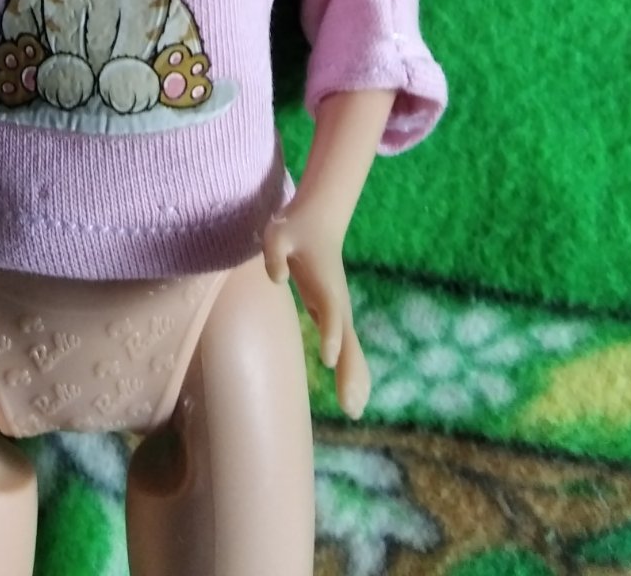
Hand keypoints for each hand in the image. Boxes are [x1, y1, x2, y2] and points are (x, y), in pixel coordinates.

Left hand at [263, 198, 371, 419]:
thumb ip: (275, 253)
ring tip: (354, 411)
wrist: (320, 219)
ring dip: (355, 379)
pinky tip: (354, 399)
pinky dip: (354, 373)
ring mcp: (340, 310)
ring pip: (352, 350)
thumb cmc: (294, 226)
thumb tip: (277, 278)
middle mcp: (337, 301)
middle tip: (350, 406)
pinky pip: (348, 350)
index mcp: (325, 284)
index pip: (330, 313)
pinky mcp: (337, 316)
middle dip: (349, 372)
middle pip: (347, 341)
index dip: (331, 334)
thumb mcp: (278, 233)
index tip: (328, 359)